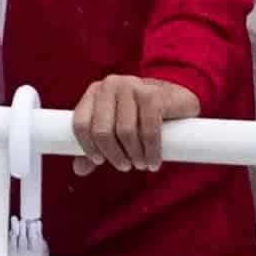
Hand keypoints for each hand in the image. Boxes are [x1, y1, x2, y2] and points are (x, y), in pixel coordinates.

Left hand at [71, 72, 198, 174]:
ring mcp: (132, 87)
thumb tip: (79, 170)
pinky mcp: (153, 95)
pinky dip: (151, 151)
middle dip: (113, 155)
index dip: (87, 146)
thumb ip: (96, 146)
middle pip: (102, 130)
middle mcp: (110, 85)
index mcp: (94, 92)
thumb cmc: (140, 116)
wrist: (176, 99)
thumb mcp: (116, 127)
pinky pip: (148, 130)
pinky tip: (154, 162)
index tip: (100, 161)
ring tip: (141, 165)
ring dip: (134, 155)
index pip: (80, 123)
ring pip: (125, 132)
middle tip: (125, 167)